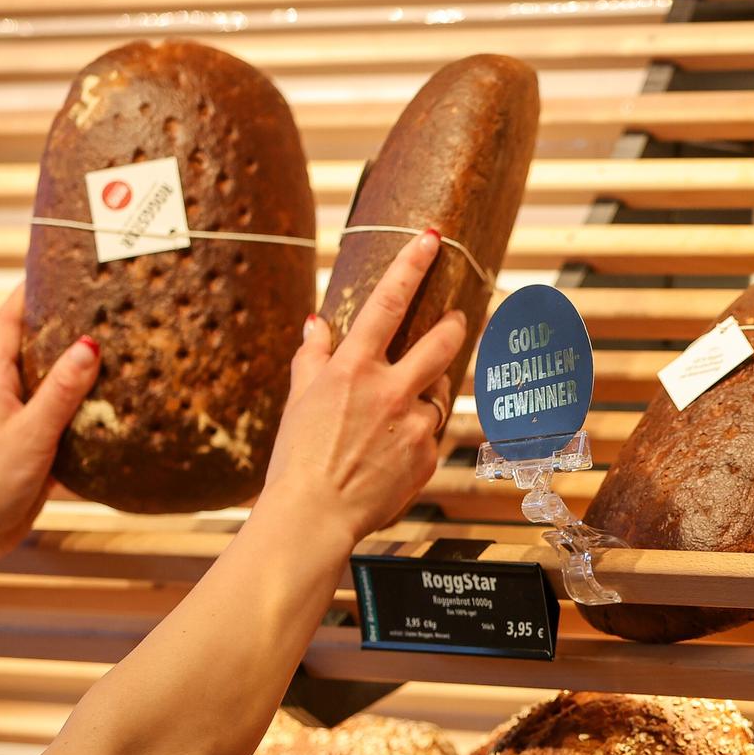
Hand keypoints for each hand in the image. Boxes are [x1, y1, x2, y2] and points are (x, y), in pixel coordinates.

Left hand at [0, 284, 100, 560]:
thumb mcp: (33, 430)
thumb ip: (62, 389)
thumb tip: (89, 344)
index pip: (7, 323)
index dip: (27, 293)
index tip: (53, 269)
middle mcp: (4, 395)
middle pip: (31, 347)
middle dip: (60, 324)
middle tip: (97, 303)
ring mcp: (18, 421)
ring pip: (51, 383)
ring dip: (77, 367)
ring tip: (116, 348)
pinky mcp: (34, 446)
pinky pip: (63, 416)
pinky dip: (85, 406)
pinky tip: (114, 408)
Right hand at [259, 229, 463, 546]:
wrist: (314, 517)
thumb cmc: (297, 460)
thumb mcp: (298, 401)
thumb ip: (312, 358)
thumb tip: (315, 323)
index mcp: (353, 369)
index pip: (388, 302)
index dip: (412, 265)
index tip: (431, 238)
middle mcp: (389, 390)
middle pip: (441, 341)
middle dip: (454, 325)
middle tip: (456, 319)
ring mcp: (414, 424)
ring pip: (440, 392)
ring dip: (429, 390)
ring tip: (399, 410)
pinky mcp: (428, 455)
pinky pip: (432, 434)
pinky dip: (418, 435)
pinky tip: (392, 453)